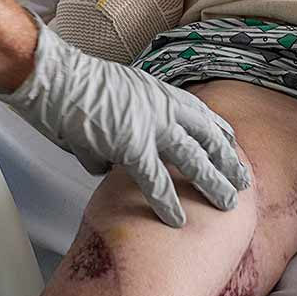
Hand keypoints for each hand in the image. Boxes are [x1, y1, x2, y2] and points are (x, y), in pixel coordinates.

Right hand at [0, 24, 249, 226]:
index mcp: (158, 91)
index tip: (232, 149)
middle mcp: (162, 105)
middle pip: (208, 136)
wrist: (52, 75)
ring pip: (194, 159)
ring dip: (213, 182)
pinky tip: (177, 220)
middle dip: (229, 161)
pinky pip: (156, 181)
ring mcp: (150, 125)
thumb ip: (122, 122)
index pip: (202, 114)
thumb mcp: (112, 93)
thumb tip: (107, 161)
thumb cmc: (71, 84)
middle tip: (244, 182)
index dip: (219, 134)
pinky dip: (167, 202)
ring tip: (228, 204)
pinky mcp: (131, 145)